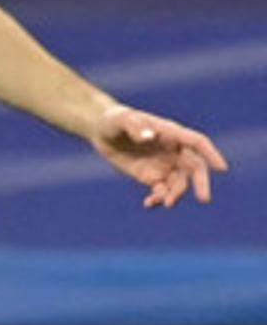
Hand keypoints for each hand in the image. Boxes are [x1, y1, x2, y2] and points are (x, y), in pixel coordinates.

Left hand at [91, 104, 225, 209]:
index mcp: (172, 133)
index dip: (211, 154)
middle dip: (201, 183)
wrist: (103, 131)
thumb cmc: (115, 119)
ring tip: (164, 202)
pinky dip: (159, 199)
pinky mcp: (152, 177)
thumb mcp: (121, 120)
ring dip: (176, 194)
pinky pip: (162, 191)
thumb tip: (149, 136)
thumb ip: (135, 127)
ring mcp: (165, 165)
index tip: (222, 169)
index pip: (198, 143)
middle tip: (204, 199)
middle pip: (196, 168)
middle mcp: (174, 150)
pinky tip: (148, 204)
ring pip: (180, 183)